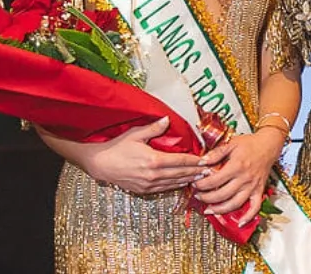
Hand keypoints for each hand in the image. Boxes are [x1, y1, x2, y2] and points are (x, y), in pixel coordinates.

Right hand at [71, 117, 207, 195]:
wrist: (100, 164)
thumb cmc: (116, 147)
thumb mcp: (135, 134)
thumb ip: (154, 128)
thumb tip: (167, 120)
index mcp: (154, 160)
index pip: (181, 161)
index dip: (195, 161)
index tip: (206, 160)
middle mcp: (153, 175)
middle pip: (181, 174)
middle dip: (196, 172)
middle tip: (209, 171)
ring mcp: (148, 184)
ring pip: (174, 183)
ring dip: (188, 180)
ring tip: (200, 178)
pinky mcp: (143, 190)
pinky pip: (164, 188)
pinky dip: (175, 185)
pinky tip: (182, 183)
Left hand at [192, 129, 286, 224]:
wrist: (269, 145)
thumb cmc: (250, 143)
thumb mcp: (231, 143)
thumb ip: (216, 153)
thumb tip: (202, 162)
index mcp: (237, 165)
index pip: (215, 180)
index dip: (203, 184)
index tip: (196, 184)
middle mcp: (245, 178)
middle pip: (223, 194)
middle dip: (207, 198)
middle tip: (198, 196)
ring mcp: (252, 186)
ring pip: (235, 203)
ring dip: (221, 209)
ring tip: (209, 210)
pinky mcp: (259, 190)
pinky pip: (255, 207)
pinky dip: (248, 217)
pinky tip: (240, 223)